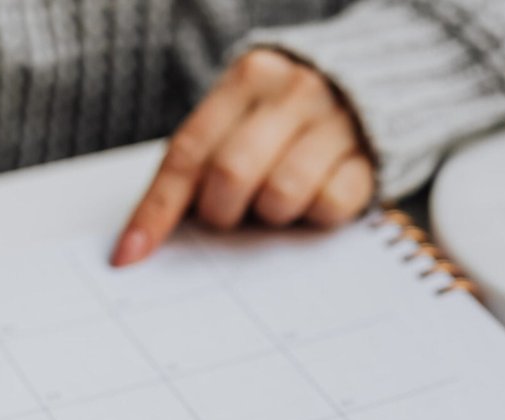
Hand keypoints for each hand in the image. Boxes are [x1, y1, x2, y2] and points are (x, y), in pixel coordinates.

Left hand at [111, 48, 374, 266]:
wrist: (374, 89)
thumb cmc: (285, 123)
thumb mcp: (239, 123)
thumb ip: (201, 164)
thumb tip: (145, 239)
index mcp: (247, 80)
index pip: (188, 153)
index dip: (156, 210)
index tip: (130, 255)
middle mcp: (293, 92)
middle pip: (231, 174)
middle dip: (222, 211)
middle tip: (232, 215)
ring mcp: (337, 122)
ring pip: (281, 193)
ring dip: (271, 214)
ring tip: (277, 201)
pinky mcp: (371, 159)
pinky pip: (329, 206)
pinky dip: (315, 215)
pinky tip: (316, 199)